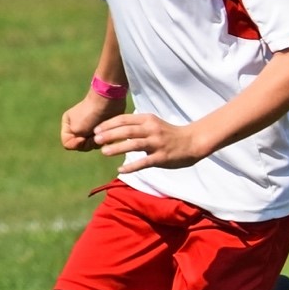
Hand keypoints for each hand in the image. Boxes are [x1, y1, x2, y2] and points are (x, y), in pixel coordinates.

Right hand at [59, 94, 125, 151]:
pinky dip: (106, 138)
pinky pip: (103, 140)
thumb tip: (83, 144)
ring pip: (93, 144)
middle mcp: (78, 127)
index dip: (77, 144)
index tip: (83, 137)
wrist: (108, 101)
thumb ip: (74, 142)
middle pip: (82, 146)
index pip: (68, 144)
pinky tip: (109, 131)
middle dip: (89, 143)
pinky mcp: (103, 128)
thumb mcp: (76, 129)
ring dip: (99, 140)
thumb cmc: (90, 114)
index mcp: (68, 125)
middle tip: (94, 133)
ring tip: (102, 131)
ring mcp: (91, 127)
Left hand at [93, 113, 209, 171]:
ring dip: (117, 148)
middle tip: (96, 140)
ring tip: (104, 152)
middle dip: (109, 135)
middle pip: (126, 131)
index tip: (96, 130)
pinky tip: (120, 169)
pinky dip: (131, 166)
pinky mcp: (162, 157)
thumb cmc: (169, 134)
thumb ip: (136, 126)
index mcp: (148, 120)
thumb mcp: (153, 124)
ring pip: (133, 144)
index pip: (124, 119)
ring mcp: (157, 144)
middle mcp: (152, 130)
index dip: (108, 124)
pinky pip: (144, 162)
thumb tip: (113, 130)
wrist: (192, 142)